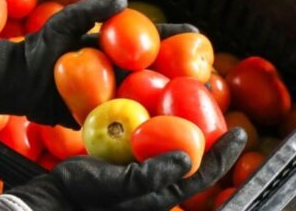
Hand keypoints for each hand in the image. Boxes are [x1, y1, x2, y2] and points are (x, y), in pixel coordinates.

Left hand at [0, 0, 196, 126]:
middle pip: (157, 70)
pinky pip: (125, 120)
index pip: (151, 38)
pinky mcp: (100, 116)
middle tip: (206, 77)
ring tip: (194, 109)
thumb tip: (124, 0)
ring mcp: (110, 94)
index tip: (198, 33)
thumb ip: (91, 9)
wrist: (16, 80)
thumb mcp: (64, 22)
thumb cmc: (39, 46)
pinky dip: (144, 125)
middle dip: (182, 73)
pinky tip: (165, 133)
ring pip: (146, 97)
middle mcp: (116, 70)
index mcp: (113, 45)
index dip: (175, 36)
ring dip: (170, 104)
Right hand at [4, 128, 246, 210]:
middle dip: (209, 135)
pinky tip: (154, 104)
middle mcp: (157, 181)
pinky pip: (149, 139)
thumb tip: (186, 157)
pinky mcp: (125, 159)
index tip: (241, 133)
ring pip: (173, 146)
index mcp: (163, 192)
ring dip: (185, 125)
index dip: (224, 154)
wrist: (55, 195)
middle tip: (220, 109)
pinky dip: (157, 121)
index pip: (203, 174)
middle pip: (193, 157)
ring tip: (193, 101)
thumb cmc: (85, 194)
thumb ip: (152, 175)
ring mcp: (142, 170)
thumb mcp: (119, 185)